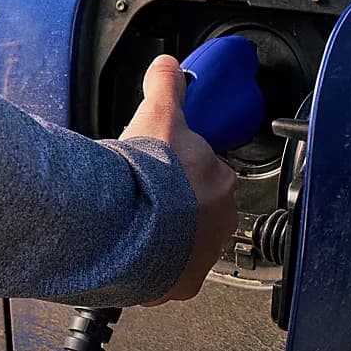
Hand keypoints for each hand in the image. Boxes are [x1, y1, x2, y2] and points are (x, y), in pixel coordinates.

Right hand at [120, 55, 237, 305]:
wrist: (128, 225)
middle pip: (198, 213)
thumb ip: (166, 86)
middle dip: (176, 207)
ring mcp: (202, 258)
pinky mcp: (180, 285)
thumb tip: (167, 64)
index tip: (162, 173)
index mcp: (222, 184)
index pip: (208, 176)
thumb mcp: (159, 115)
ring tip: (136, 227)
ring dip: (166, 239)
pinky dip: (154, 270)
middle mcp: (220, 225)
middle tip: (145, 198)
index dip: (182, 172)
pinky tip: (134, 256)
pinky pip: (169, 278)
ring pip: (186, 246)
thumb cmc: (149, 175)